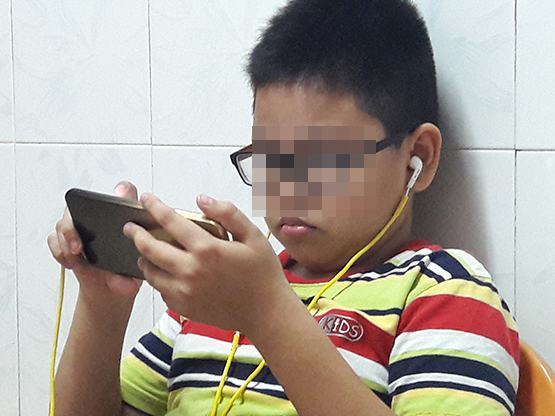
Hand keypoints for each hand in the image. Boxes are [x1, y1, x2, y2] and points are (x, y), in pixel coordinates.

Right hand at [47, 181, 142, 302]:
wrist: (109, 290)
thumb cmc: (125, 274)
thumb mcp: (133, 276)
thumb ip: (129, 279)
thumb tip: (127, 286)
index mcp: (122, 219)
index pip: (125, 193)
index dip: (123, 192)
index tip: (119, 196)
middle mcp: (99, 218)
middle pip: (82, 205)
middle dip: (76, 224)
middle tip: (79, 246)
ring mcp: (81, 228)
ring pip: (65, 223)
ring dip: (66, 240)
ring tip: (75, 257)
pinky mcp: (66, 241)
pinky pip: (54, 240)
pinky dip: (59, 251)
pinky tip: (70, 263)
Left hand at [123, 193, 295, 333]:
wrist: (266, 313)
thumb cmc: (263, 274)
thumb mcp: (253, 236)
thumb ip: (228, 213)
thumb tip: (201, 199)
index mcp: (206, 249)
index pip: (171, 221)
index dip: (155, 207)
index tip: (146, 198)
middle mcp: (190, 270)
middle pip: (150, 248)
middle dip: (136, 234)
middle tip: (130, 227)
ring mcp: (184, 291)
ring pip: (150, 272)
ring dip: (143, 258)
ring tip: (142, 251)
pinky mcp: (184, 307)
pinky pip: (161, 290)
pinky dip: (158, 279)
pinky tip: (163, 272)